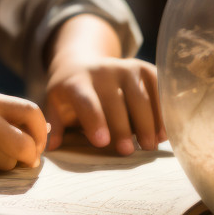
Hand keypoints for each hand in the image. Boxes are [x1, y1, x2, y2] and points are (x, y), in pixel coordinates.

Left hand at [44, 14, 164, 153]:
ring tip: (150, 146)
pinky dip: (163, 112)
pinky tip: (163, 133)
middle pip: (116, 101)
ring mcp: (125, 67)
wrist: (82, 62)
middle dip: (123, 128)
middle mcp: (101, 71)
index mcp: (76, 81)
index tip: (102, 142)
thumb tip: (50, 147)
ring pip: (141, 97)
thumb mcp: (55, 104)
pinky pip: (158, 89)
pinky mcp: (143, 69)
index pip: (86, 100)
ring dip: (148, 123)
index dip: (94, 120)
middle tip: (128, 152)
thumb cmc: (70, 93)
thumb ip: (54, 125)